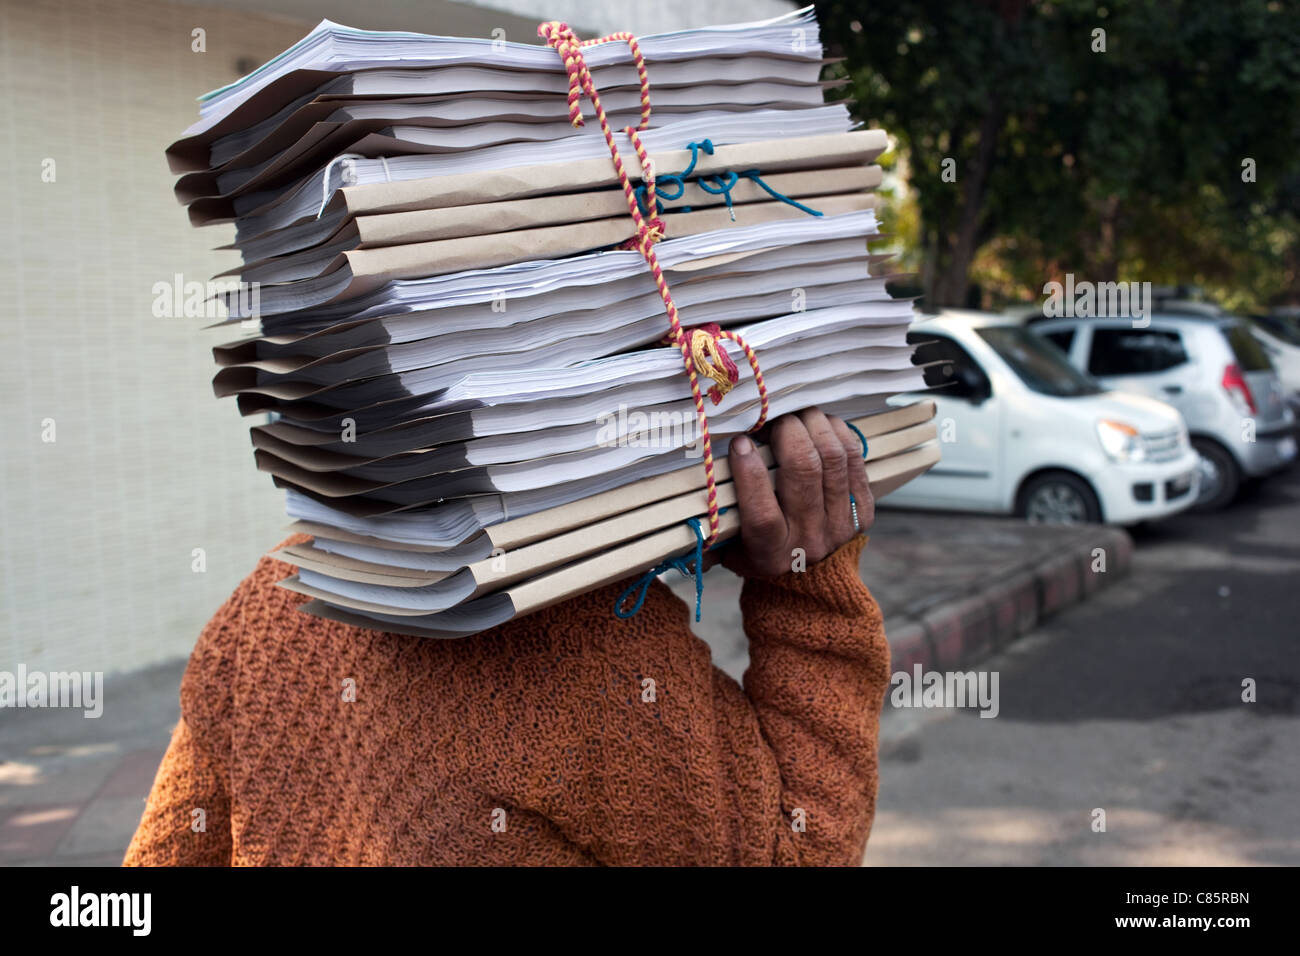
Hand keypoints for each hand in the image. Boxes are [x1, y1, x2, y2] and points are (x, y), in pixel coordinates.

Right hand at [719, 408, 873, 578]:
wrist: (810, 579)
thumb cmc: (759, 552)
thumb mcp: (730, 547)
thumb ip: (714, 519)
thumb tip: (694, 480)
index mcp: (770, 553)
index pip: (762, 514)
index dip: (750, 473)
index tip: (740, 442)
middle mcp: (809, 540)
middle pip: (804, 473)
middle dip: (787, 433)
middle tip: (773, 417)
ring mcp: (841, 524)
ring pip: (832, 459)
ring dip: (814, 426)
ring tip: (797, 414)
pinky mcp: (863, 510)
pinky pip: (854, 459)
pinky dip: (838, 434)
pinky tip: (822, 424)